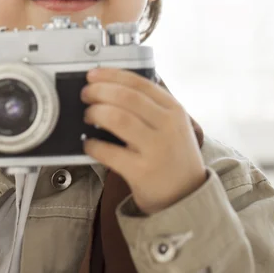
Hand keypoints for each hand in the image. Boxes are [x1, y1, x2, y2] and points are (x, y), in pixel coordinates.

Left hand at [81, 68, 206, 214]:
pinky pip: (109, 152)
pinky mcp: (142, 172)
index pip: (139, 83)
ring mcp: (156, 149)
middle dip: (99, 91)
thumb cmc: (172, 156)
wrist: (187, 197)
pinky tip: (89, 143)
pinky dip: (93, 144)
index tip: (93, 74)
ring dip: (95, 112)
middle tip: (85, 94)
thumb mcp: (172, 125)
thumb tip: (111, 85)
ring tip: (87, 116)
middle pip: (125, 97)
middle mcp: (168, 126)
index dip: (111, 75)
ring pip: (117, 118)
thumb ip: (150, 105)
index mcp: (174, 110)